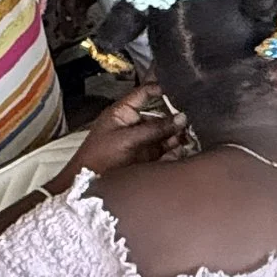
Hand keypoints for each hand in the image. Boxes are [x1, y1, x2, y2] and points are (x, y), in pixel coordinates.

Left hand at [60, 85, 186, 183]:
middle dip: (174, 118)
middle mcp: (132, 124)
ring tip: (189, 136)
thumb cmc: (97, 158)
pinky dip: (174, 149)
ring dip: (176, 135)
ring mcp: (139, 141)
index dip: (161, 89)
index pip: (144, 93)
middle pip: (158, 115)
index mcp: (122, 113)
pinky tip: (182, 149)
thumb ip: (154, 129)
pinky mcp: (144, 157)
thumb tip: (180, 119)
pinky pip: (163, 149)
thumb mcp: (127, 139)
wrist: (86, 186)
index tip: (180, 89)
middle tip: (190, 120)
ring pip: (163, 133)